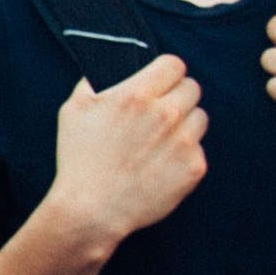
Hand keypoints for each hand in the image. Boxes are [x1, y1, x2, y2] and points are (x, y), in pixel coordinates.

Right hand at [44, 53, 209, 240]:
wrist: (91, 209)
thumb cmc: (80, 159)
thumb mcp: (75, 109)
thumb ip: (96, 80)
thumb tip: (111, 68)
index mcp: (137, 94)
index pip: (174, 65)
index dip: (166, 73)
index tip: (160, 82)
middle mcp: (166, 114)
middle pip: (192, 88)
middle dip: (177, 96)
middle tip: (160, 114)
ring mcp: (184, 142)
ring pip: (200, 117)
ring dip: (185, 124)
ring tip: (162, 140)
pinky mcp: (194, 167)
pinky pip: (199, 149)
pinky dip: (185, 154)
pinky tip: (162, 164)